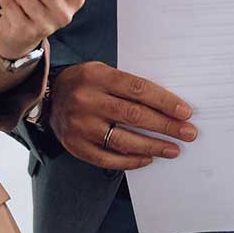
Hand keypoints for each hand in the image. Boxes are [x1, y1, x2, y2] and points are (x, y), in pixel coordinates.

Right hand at [46, 61, 195, 169]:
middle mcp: (87, 101)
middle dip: (165, 126)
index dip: (165, 102)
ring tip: (173, 149)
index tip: (185, 112)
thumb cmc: (83, 83)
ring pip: (123, 140)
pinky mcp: (75, 146)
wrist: (46, 97)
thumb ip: (128, 85)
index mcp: (98, 77)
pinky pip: (107, 158)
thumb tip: (167, 106)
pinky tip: (147, 159)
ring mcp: (80, 125)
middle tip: (187, 133)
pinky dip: (130, 161)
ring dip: (152, 146)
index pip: (138, 90)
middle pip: (134, 115)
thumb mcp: (102, 72)